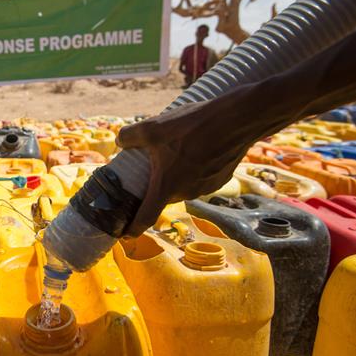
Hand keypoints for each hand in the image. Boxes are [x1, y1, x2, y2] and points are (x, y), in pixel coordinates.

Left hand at [117, 95, 252, 235]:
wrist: (234, 121)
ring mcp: (204, 188)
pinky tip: (195, 149)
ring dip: (175, 176)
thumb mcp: (152, 127)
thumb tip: (120, 141)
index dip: (133, 229)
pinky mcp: (219, 179)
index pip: (146, 218)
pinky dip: (192, 170)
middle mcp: (185, 193)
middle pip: (163, 196)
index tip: (125, 234)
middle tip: (147, 170)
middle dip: (154, 188)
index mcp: (166, 187)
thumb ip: (129, 136)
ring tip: (173, 153)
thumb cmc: (191, 127)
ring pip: (182, 186)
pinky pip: (199, 179)